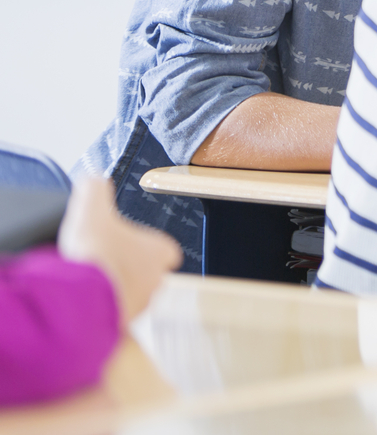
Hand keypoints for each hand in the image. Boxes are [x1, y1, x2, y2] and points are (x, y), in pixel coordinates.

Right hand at [57, 177, 180, 320]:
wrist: (79, 301)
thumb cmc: (95, 257)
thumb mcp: (91, 208)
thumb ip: (94, 189)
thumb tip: (93, 180)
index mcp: (158, 253)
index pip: (166, 250)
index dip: (148, 246)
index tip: (131, 243)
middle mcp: (154, 282)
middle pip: (146, 275)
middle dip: (127, 270)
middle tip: (103, 265)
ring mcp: (137, 307)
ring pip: (130, 298)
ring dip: (112, 292)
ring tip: (89, 285)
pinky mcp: (117, 327)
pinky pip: (111, 318)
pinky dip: (98, 312)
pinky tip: (80, 304)